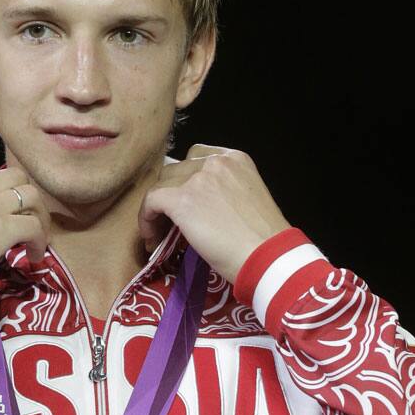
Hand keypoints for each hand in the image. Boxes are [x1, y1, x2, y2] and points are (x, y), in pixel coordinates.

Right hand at [0, 167, 50, 301]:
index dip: (0, 197)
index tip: (1, 217)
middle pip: (16, 178)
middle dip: (26, 199)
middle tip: (27, 223)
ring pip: (31, 196)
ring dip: (39, 217)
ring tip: (35, 240)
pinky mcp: (2, 227)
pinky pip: (34, 226)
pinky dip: (40, 241)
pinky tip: (34, 256)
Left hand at [138, 144, 289, 282]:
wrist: (267, 256)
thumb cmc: (264, 240)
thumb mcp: (246, 201)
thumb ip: (223, 192)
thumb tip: (197, 207)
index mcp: (236, 159)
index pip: (197, 158)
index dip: (187, 181)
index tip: (187, 205)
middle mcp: (216, 162)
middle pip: (177, 170)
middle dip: (172, 194)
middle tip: (172, 222)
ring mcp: (198, 178)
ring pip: (162, 184)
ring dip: (159, 207)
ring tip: (161, 233)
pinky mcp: (182, 199)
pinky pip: (151, 201)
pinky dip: (147, 218)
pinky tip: (153, 238)